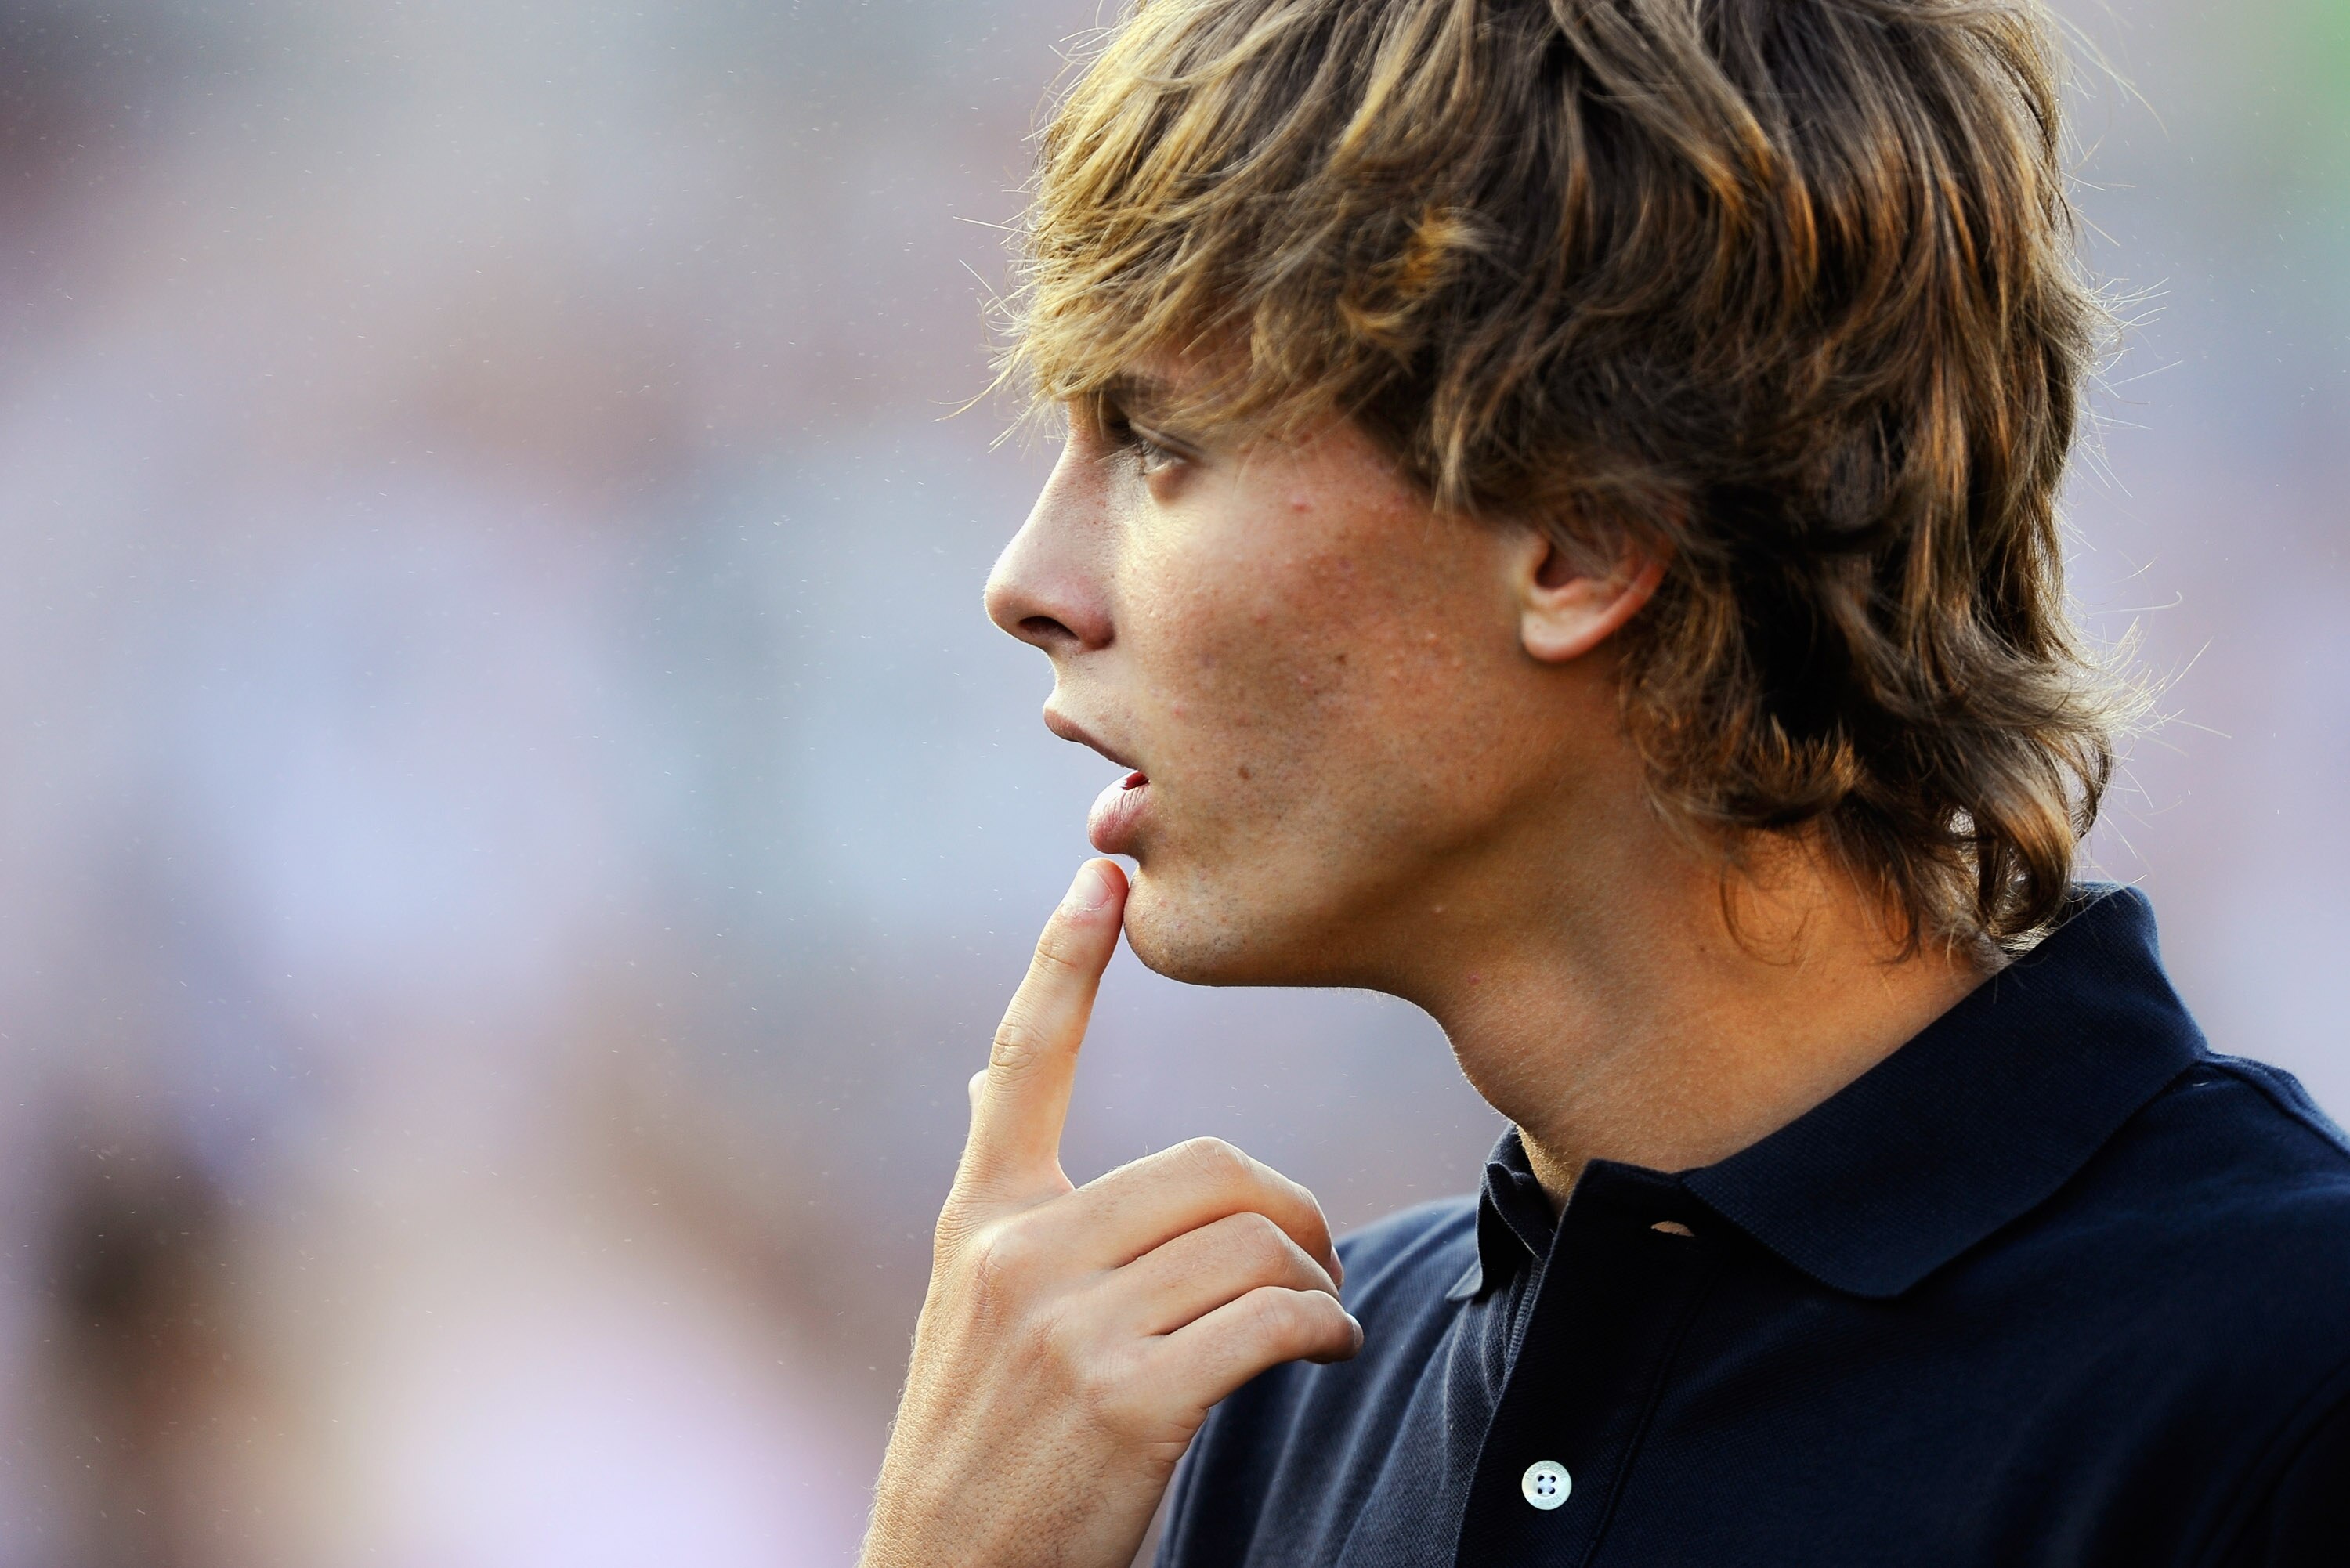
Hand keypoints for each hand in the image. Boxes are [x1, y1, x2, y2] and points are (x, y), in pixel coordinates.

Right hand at [859, 859, 1361, 1567]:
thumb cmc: (975, 1447)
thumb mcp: (958, 1307)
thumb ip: (994, 1191)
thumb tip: (986, 1075)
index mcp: (977, 1222)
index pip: (1023, 1064)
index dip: (1063, 963)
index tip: (1101, 878)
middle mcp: (1015, 1255)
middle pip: (1209, 1165)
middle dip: (1288, 1207)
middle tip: (1314, 1257)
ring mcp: (1068, 1329)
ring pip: (1253, 1240)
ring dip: (1316, 1277)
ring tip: (1320, 1317)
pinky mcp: (1129, 1401)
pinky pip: (1272, 1317)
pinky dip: (1324, 1329)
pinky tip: (1324, 1350)